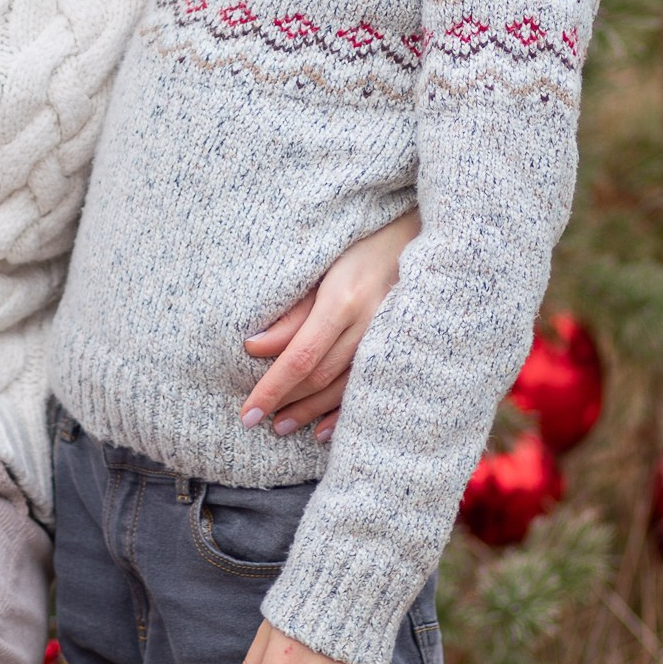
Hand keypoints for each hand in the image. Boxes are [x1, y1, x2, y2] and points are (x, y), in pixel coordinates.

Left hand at [241, 206, 418, 440]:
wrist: (415, 233)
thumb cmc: (358, 244)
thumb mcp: (319, 267)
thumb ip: (291, 312)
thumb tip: (253, 346)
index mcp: (342, 300)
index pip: (300, 357)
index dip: (272, 388)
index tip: (247, 412)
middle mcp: (368, 323)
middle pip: (320, 376)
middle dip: (287, 402)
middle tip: (259, 421)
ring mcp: (388, 337)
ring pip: (344, 387)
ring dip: (310, 411)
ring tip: (283, 426)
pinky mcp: (400, 345)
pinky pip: (370, 388)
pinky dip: (345, 412)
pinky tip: (323, 430)